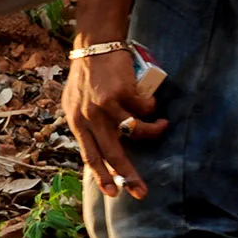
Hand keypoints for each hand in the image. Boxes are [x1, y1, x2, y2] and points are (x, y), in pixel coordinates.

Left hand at [64, 48, 167, 199]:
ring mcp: (105, 104)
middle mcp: (88, 116)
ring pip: (135, 131)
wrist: (95, 44)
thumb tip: (102, 149)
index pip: (89, 156)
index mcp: (76, 121)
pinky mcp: (122, 91)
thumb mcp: (78, 102)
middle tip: (142, 190)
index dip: (102, 177)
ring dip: (153, 132)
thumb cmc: (88, 74)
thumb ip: (86, 124)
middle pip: (112, 153)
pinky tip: (152, 101)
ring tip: (162, 127)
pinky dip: (152, 107)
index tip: (114, 194)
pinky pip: (144, 108)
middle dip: (129, 175)